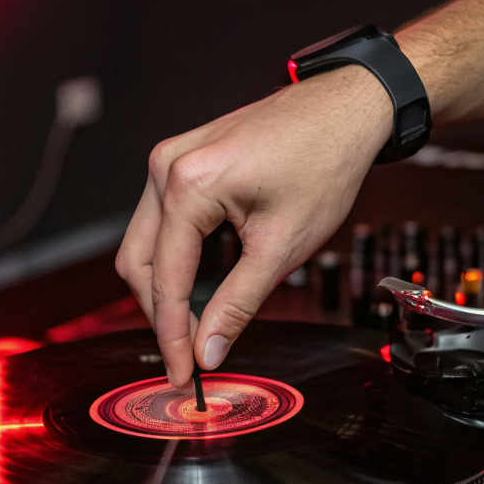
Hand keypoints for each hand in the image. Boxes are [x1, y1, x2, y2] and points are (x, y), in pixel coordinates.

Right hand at [115, 65, 390, 385]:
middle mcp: (167, 166)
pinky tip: (200, 286)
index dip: (172, 336)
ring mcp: (171, 158)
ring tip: (195, 326)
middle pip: (139, 263)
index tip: (184, 374)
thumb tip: (209, 350)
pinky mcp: (182, 159)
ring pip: (144, 242)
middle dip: (161, 315)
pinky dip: (174, 258)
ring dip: (165, 288)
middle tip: (188, 355)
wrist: (344, 109)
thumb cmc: (324, 161)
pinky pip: (161, 220)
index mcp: (188, 185)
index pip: (166, 280)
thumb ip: (238, 304)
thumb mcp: (283, 246)